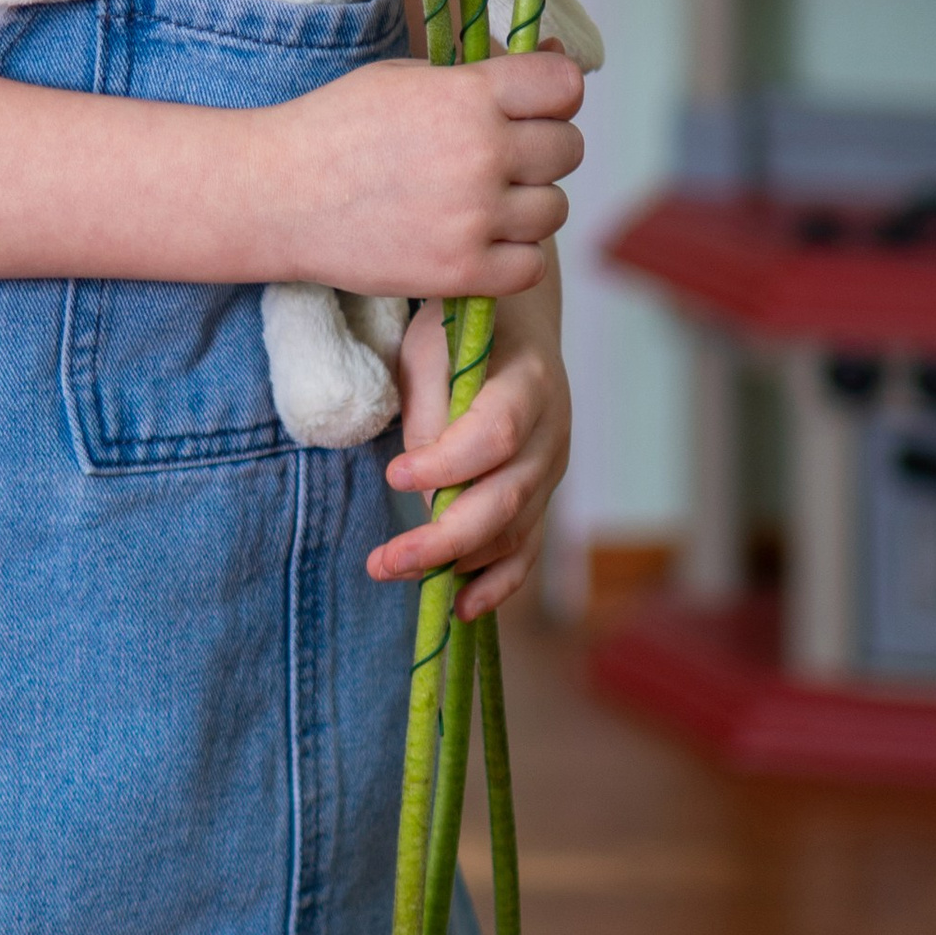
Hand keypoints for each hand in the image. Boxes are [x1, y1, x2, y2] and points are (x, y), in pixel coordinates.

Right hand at [279, 51, 583, 302]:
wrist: (276, 196)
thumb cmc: (337, 126)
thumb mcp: (407, 75)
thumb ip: (481, 74)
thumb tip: (554, 54)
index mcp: (469, 95)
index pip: (567, 85)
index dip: (552, 93)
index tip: (530, 104)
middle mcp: (482, 153)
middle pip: (568, 149)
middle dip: (540, 148)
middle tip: (496, 156)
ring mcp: (475, 217)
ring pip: (555, 209)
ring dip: (526, 204)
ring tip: (478, 200)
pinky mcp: (462, 272)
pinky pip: (531, 264)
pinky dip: (510, 255)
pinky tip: (473, 238)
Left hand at [363, 269, 571, 615]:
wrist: (514, 327)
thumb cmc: (461, 336)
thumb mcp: (433, 348)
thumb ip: (431, 410)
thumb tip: (425, 490)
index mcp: (529, 383)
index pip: (496, 434)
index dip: (447, 463)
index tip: (395, 476)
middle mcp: (550, 433)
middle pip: (505, 498)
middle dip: (444, 538)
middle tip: (385, 561)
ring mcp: (550, 471)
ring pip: (513, 532)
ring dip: (455, 564)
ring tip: (392, 571)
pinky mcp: (539, 498)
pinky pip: (525, 551)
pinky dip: (495, 584)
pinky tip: (460, 606)